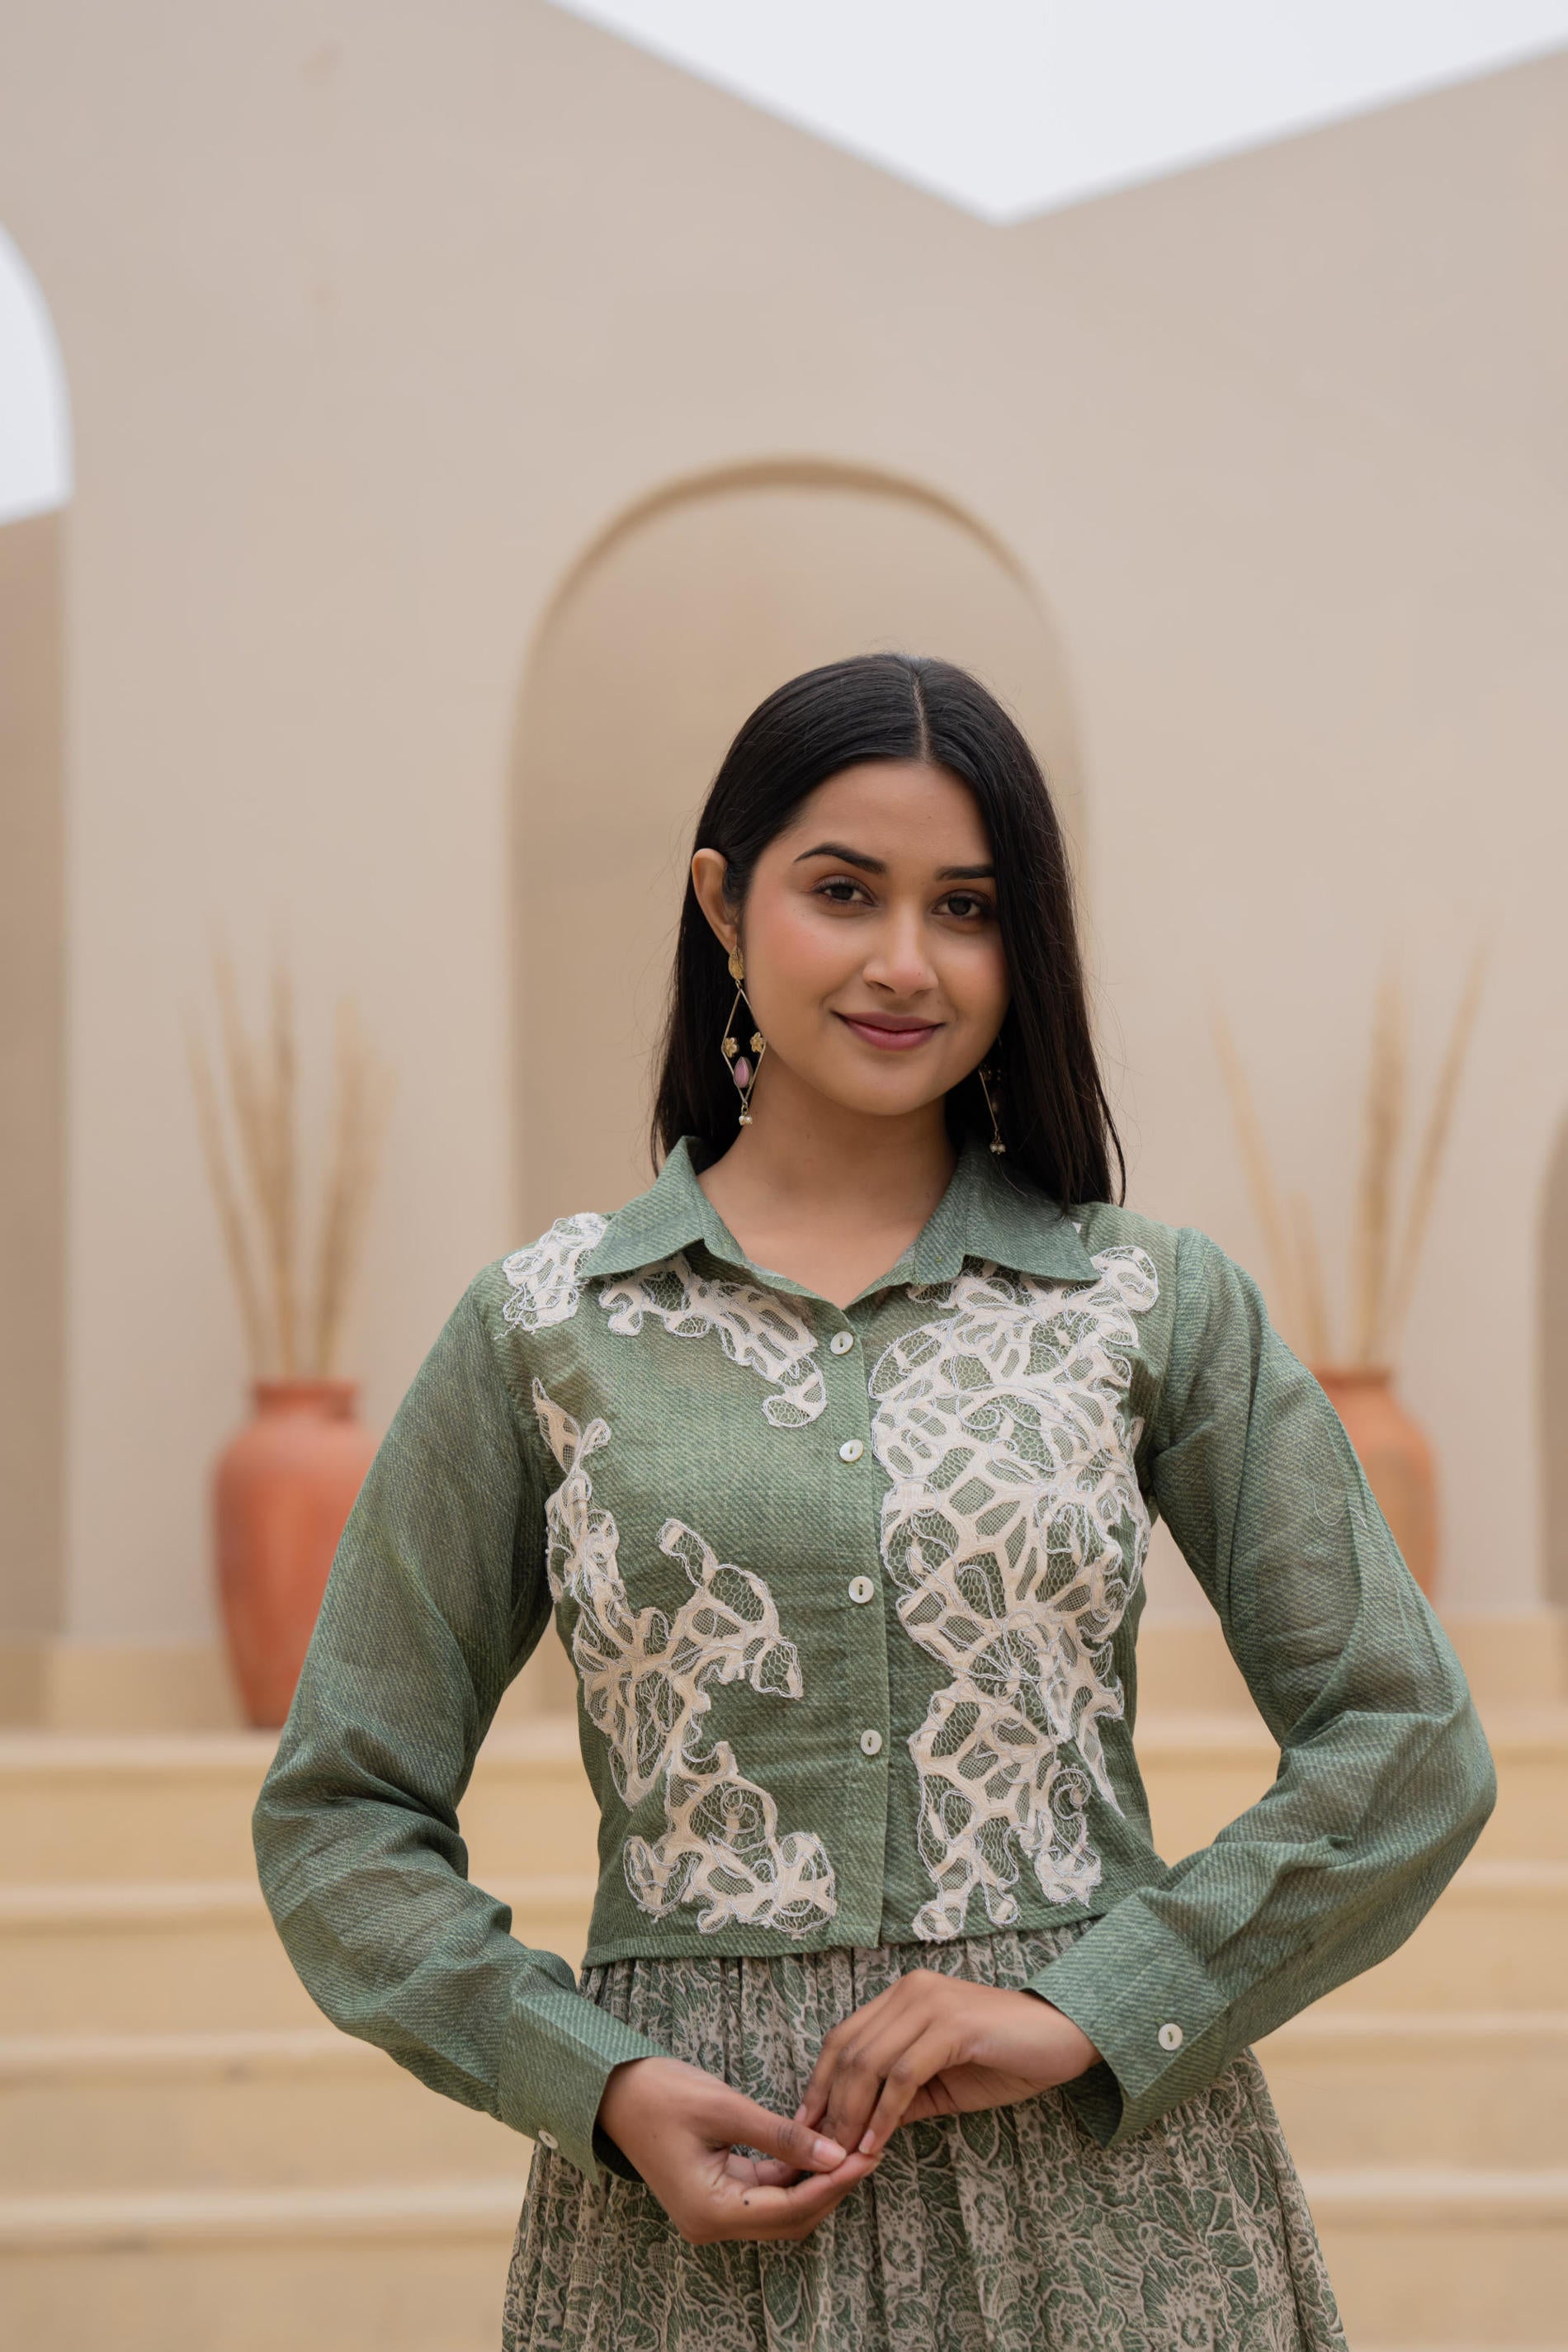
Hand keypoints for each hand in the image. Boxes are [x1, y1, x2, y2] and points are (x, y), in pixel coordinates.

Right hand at [595, 2054, 881, 2242]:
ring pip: (782, 2207)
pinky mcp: (716, 2195)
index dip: (833, 2183)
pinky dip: (794, 2172)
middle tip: (869, 2148)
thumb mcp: (726, 2109)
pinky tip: (820, 2146)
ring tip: (852, 2145)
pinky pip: (766, 2192)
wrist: (614, 2091)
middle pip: (791, 2217)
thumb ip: (783, 2136)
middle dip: (832, 2186)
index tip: (867, 2154)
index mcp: (712, 2211)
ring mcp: (714, 2212)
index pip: (791, 2207)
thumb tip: (836, 2154)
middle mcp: (713, 2224)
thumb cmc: (661, 2094)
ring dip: (816, 2181)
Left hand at [795, 1971, 1099, 2159]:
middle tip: (819, 2152)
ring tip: (844, 2155)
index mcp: (904, 1997)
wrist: (1066, 2038)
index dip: (819, 2083)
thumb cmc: (1006, 2058)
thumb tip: (856, 2129)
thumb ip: (900, 2096)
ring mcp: (931, 2004)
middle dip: (829, 2105)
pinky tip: (877, 2144)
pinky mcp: (953, 2025)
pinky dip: (884, 2113)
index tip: (805, 2127)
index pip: (843, 2037)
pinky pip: (904, 2074)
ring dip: (852, 2114)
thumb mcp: (942, 2082)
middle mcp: (911, 1992)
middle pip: (849, 2049)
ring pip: (870, 2061)